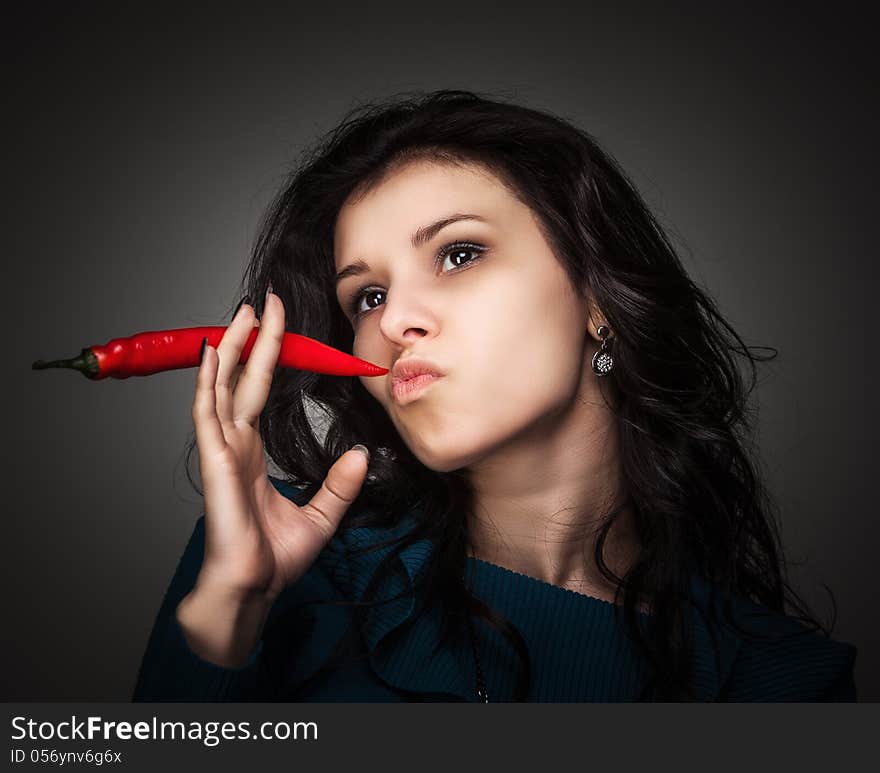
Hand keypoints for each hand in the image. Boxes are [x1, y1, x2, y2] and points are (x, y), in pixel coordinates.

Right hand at [191, 289, 369, 603]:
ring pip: (223, 387)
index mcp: (252, 453)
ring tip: (243, 312)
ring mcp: (222, 452)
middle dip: (252, 339)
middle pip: (241, 379)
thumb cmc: (274, 558)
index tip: (279, 324)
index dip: (270, 356)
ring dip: (233, 348)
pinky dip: (209, 381)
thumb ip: (338, 483)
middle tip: (263, 301)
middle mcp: (234, 445)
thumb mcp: (322, 514)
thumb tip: (359, 454)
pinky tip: (215, 352)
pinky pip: (208, 414)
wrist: (253, 590)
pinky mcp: (216, 464)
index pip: (260, 391)